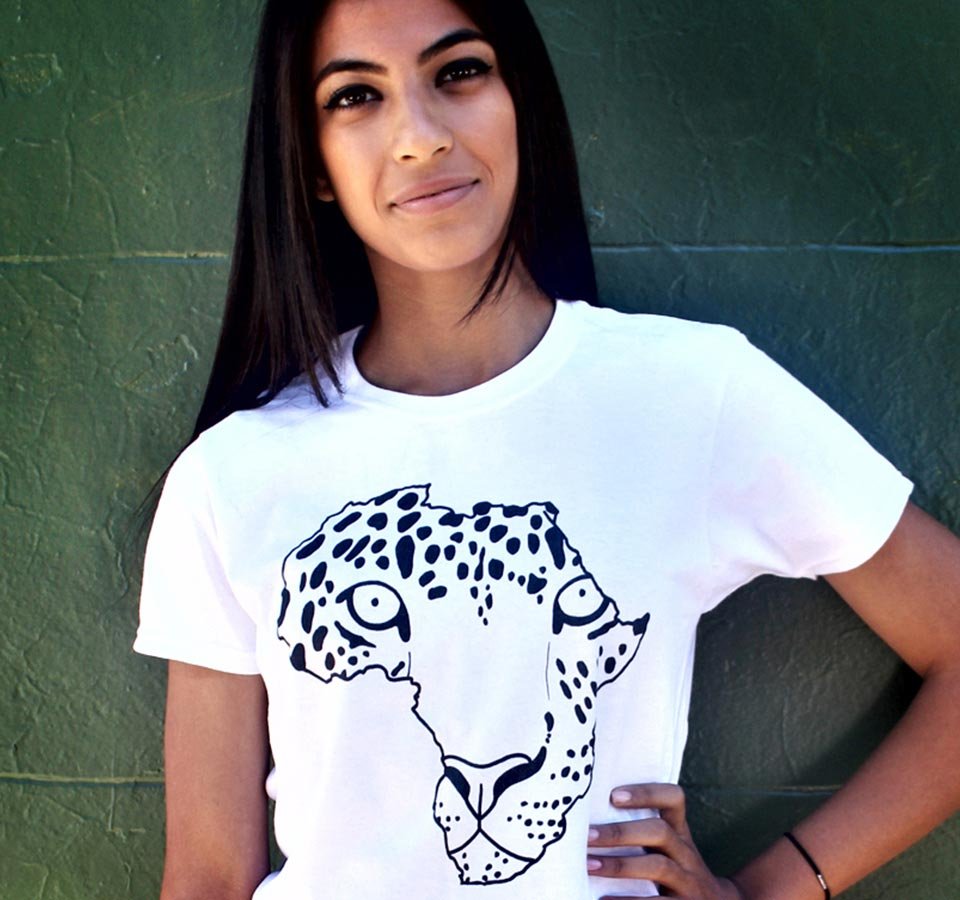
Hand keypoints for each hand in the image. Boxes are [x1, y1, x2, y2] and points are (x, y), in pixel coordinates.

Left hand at [587, 783, 743, 898]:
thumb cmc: (676, 870)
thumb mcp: (669, 848)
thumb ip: (642, 831)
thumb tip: (588, 816)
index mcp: (680, 832)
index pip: (674, 799)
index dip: (646, 793)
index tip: (613, 795)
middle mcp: (687, 854)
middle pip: (660, 832)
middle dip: (622, 832)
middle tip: (588, 836)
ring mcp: (688, 882)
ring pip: (659, 866)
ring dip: (620, 865)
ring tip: (589, 865)